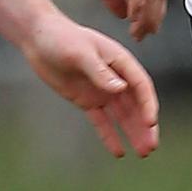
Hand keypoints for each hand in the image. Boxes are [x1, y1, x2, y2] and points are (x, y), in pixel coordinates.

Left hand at [21, 11, 158, 157]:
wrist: (40, 39)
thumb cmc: (62, 38)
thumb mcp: (81, 52)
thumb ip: (100, 71)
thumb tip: (121, 88)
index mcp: (118, 60)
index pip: (140, 84)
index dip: (148, 103)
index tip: (150, 122)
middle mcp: (114, 76)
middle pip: (135, 103)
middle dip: (145, 124)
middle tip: (152, 146)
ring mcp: (101, 89)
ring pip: (122, 114)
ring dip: (133, 132)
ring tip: (143, 153)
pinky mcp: (87, 100)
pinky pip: (102, 121)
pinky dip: (110, 135)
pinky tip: (119, 151)